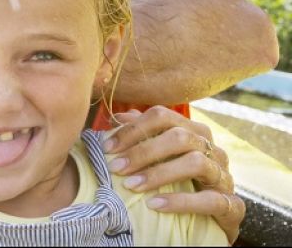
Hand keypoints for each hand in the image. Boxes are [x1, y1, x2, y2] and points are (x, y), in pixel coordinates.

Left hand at [103, 106, 243, 243]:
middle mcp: (213, 149)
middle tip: (116, 167)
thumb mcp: (159, 159)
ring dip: (159, 174)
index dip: (132, 129)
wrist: (209, 224)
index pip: (162, 117)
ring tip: (131, 186)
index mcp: (194, 132)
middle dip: (143, 151)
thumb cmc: (179, 184)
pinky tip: (155, 205)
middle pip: (179, 136)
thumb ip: (143, 135)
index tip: (107, 147)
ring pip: (196, 162)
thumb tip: (118, 117)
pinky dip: (180, 201)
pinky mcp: (233, 206)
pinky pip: (211, 200)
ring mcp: (225, 176)